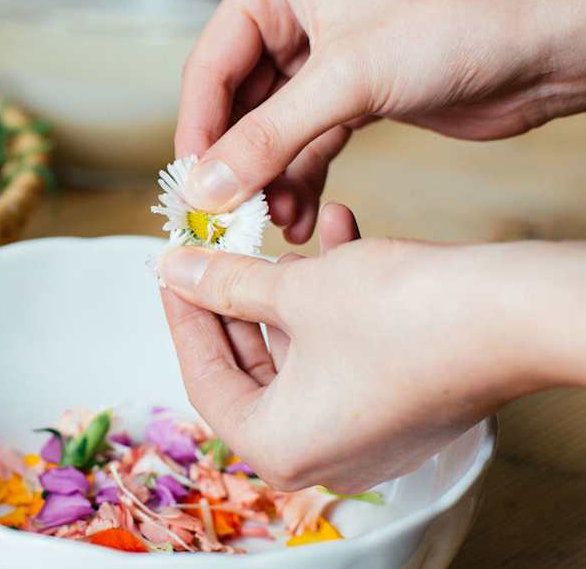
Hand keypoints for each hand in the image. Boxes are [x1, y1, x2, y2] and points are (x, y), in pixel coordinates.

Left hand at [157, 203, 585, 491]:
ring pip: (300, 349)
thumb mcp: (294, 289)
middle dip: (236, 297)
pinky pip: (343, 348)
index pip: (203, 379)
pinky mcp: (398, 402)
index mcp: (279, 446)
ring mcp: (364, 432)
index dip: (183, 316)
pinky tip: (337, 236)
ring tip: (284, 237)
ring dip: (289, 288)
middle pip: (250, 366)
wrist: (517, 314)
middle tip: (215, 251)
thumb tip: (176, 269)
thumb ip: (224, 283)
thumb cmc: (408, 317)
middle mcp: (321, 453)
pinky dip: (333, 298)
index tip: (173, 272)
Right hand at [176, 0, 585, 241]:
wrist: (543, 52)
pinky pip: (302, 145)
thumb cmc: (459, 27)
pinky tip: (299, 215)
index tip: (191, 188)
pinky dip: (298, 181)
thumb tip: (206, 186)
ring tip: (273, 221)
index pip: (210, 66)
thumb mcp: (348, 82)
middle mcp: (290, 16)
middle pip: (233, 104)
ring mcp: (317, 59)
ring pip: (266, 131)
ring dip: (267, 180)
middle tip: (226, 215)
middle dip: (234, 163)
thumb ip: (268, 138)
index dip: (198, 131)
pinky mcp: (345, 96)